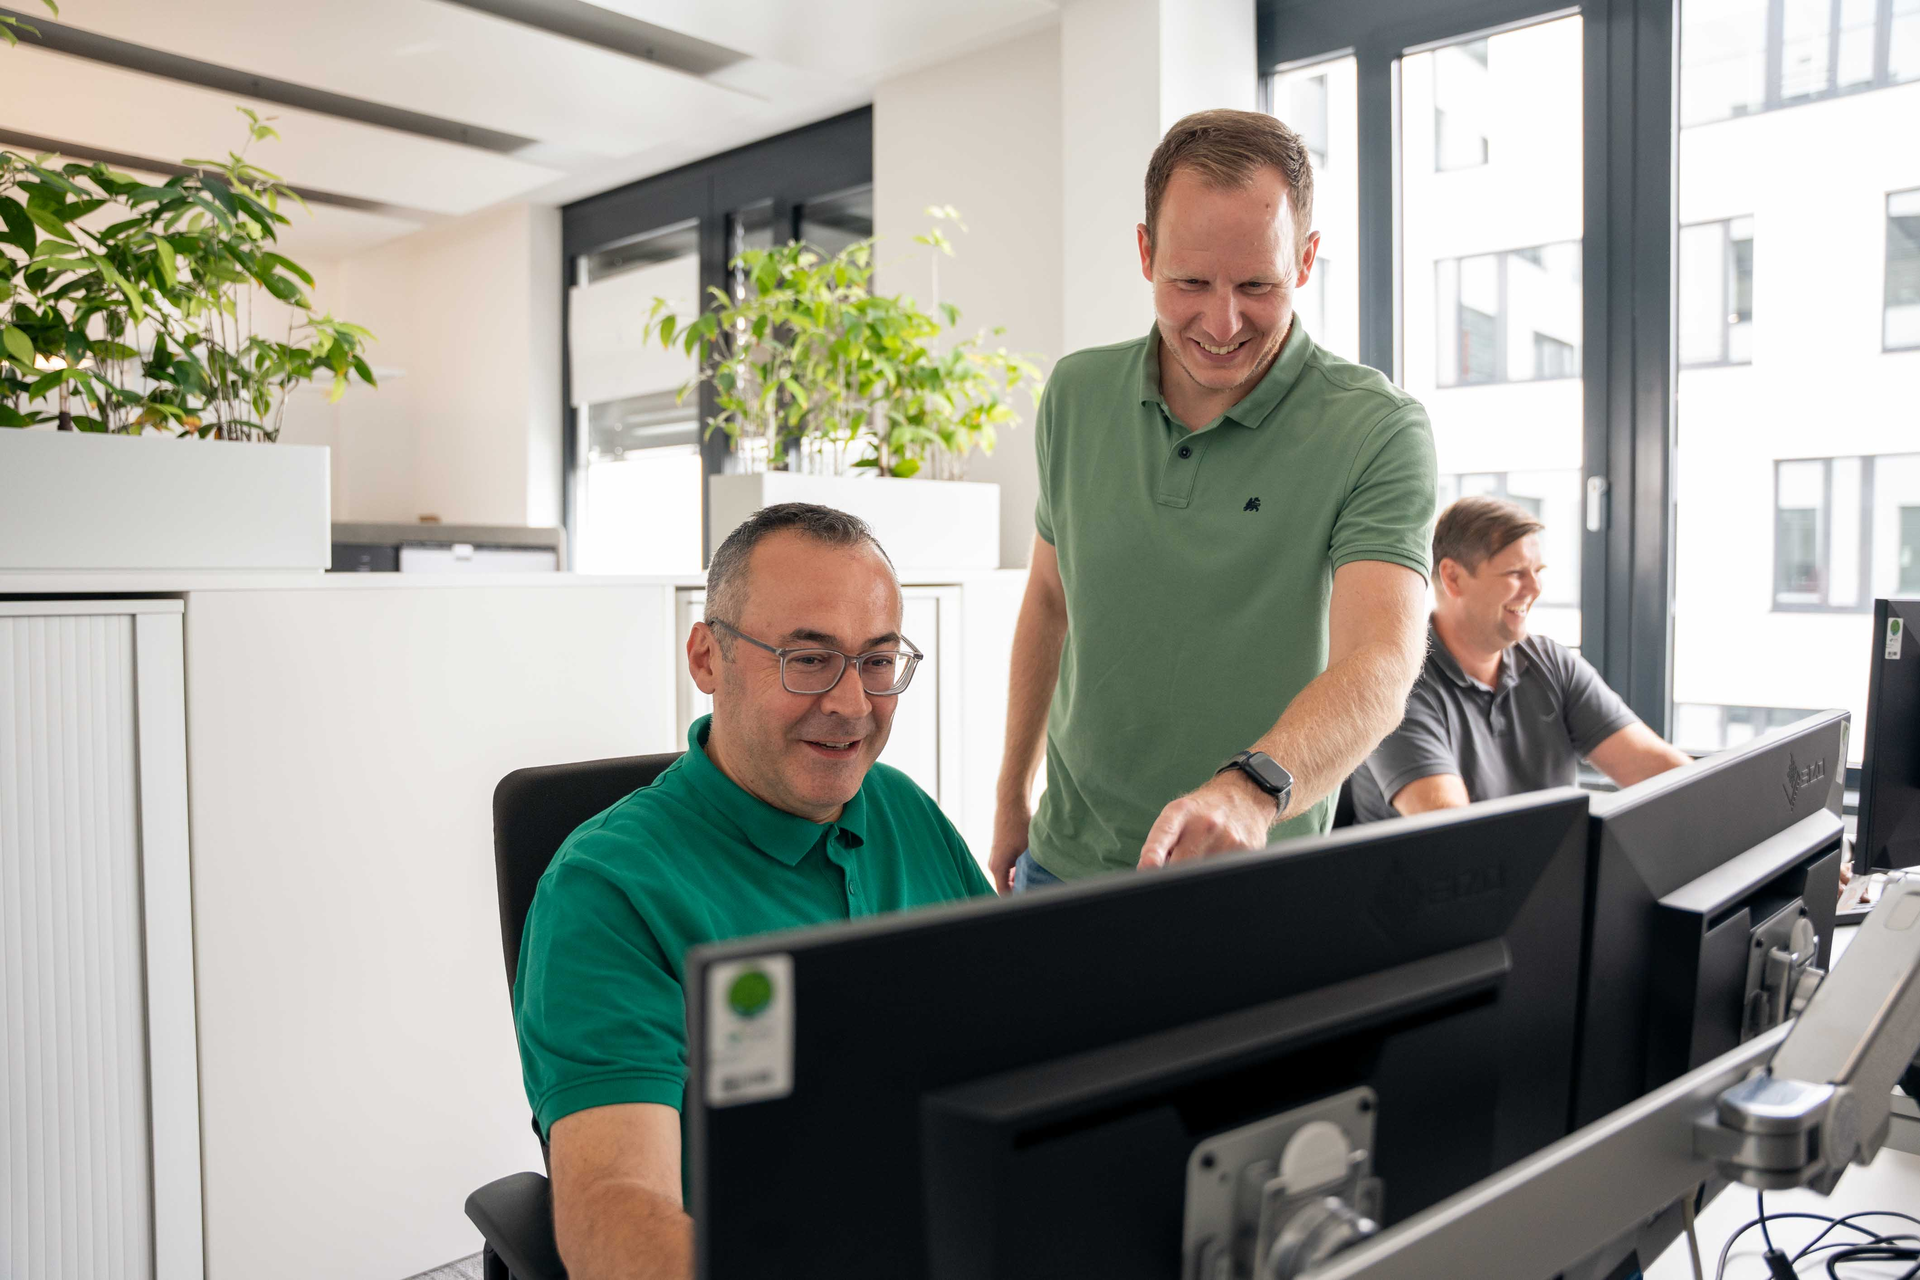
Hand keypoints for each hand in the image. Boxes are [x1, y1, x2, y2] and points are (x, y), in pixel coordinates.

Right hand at [989, 796, 1032, 895]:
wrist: (1011, 805)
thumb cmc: (1019, 826)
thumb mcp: (1028, 851)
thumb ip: (1028, 871)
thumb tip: (1035, 884)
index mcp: (997, 868)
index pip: (1005, 894)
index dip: (1018, 898)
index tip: (1032, 896)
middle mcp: (993, 865)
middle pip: (1007, 886)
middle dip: (1022, 888)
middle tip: (1038, 888)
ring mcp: (996, 858)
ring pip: (1009, 876)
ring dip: (1021, 878)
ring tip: (1037, 877)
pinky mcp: (1000, 852)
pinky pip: (1009, 868)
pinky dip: (1019, 870)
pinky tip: (1032, 865)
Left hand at [1137, 772, 1276, 869]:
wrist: (1244, 797)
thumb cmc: (1203, 811)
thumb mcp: (1178, 815)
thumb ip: (1161, 843)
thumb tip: (1150, 873)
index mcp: (1181, 811)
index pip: (1164, 833)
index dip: (1154, 852)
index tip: (1148, 866)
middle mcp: (1205, 823)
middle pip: (1181, 863)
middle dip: (1173, 873)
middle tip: (1173, 872)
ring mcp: (1228, 838)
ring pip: (1202, 875)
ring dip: (1196, 877)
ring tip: (1201, 858)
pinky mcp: (1247, 852)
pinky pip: (1222, 876)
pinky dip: (1216, 877)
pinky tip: (1218, 861)